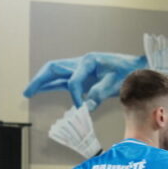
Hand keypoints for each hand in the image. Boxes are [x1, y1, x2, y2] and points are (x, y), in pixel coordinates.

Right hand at [24, 52, 145, 109]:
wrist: (139, 68)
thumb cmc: (130, 73)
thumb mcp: (116, 84)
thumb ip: (100, 94)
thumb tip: (85, 106)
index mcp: (89, 61)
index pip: (74, 80)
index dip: (75, 95)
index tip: (81, 107)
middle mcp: (82, 62)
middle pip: (54, 68)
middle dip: (40, 80)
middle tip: (27, 92)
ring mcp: (81, 68)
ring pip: (56, 72)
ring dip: (42, 81)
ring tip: (29, 91)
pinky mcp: (84, 75)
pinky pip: (64, 78)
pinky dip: (53, 84)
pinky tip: (44, 89)